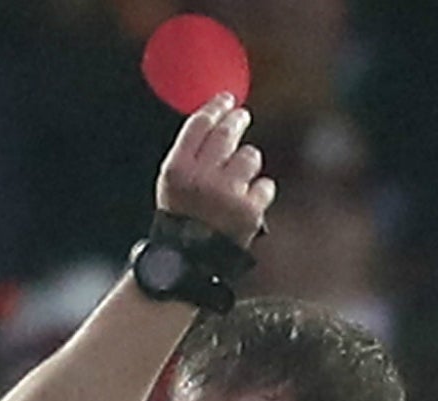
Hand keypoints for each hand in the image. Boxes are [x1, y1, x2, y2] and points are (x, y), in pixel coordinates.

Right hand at [157, 94, 276, 247]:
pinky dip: (258, 193)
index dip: (216, 107)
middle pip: (227, 133)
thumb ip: (191, 151)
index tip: (226, 99)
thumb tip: (219, 114)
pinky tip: (245, 204)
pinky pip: (265, 185)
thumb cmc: (183, 219)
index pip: (200, 124)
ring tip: (235, 181)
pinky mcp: (250, 210)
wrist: (190, 264)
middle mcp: (202, 179)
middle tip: (241, 117)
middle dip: (237, 121)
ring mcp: (228, 194)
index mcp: (177, 170)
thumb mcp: (172, 184)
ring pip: (250, 157)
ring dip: (246, 164)